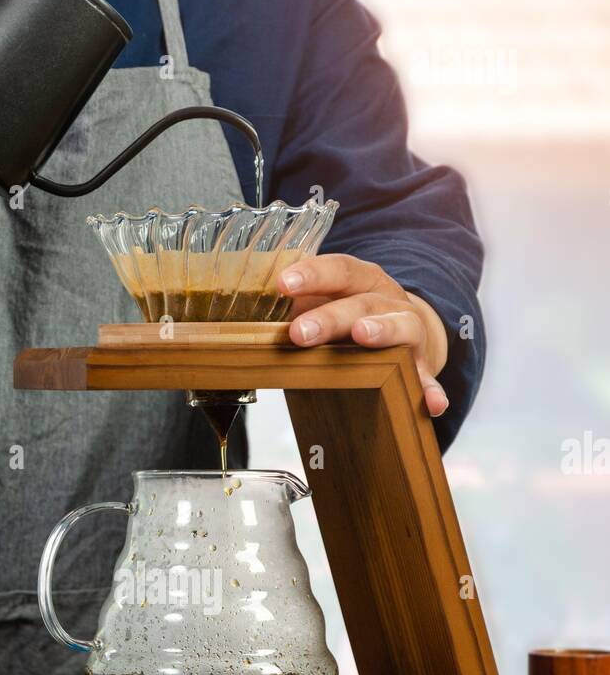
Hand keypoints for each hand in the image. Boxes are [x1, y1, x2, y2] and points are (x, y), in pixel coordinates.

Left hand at [278, 254, 450, 417]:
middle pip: (361, 302)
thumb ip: (294, 312)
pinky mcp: (422, 364)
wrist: (405, 327)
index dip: (312, 274)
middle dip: (330, 317)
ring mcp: (408, 331)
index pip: (338, 270)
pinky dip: (431, 389)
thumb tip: (242, 325)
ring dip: (382, 330)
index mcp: (360, 281)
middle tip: (300, 333)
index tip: (283, 283)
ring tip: (363, 336)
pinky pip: (427, 377)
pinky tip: (432, 404)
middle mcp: (387, 300)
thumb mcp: (325, 306)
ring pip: (401, 326)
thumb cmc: (352, 316)